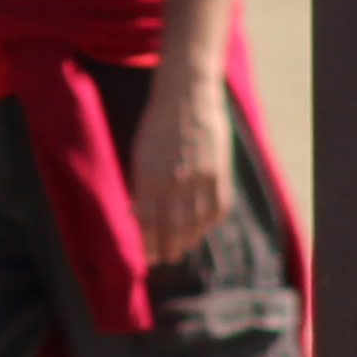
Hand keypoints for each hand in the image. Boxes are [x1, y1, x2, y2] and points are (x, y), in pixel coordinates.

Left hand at [126, 74, 236, 266]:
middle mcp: (174, 180)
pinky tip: (202, 229)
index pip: (148, 221)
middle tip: (165, 259)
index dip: (148, 242)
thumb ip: (141, 185)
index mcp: (148, 175)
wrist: (186, 97)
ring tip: (181, 249)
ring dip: (188, 239)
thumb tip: (137, 215)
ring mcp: (199, 177)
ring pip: (196, 221)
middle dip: (167, 247)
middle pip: (172, 227)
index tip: (147, 257)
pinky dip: (210, 222)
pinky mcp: (219, 171)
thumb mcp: (140, 153)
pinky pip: (217, 206)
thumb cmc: (157, 125)